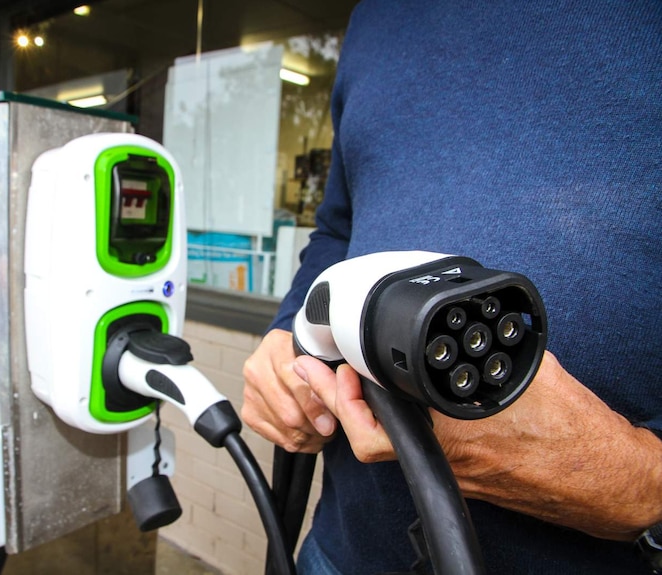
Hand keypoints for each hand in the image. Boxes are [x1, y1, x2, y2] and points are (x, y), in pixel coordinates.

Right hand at [241, 329, 336, 452]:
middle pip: (288, 411)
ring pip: (284, 427)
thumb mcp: (320, 356)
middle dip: (314, 425)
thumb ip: (326, 373)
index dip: (314, 404)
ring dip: (308, 435)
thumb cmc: (307, 359)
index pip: (294, 380)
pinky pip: (277, 437)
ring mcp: (250, 391)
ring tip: (322, 432)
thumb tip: (337, 399)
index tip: (330, 420)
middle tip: (330, 428)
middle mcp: (257, 368)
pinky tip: (308, 435)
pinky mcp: (249, 413)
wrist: (284, 362)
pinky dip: (297, 441)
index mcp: (275, 346)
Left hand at [300, 351, 661, 540]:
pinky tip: (387, 401)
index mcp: (452, 426)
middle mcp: (444, 455)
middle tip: (319, 372)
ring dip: (358, 416)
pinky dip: (390, 427)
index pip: (377, 418)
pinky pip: (410, 452)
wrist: (599, 474)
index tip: (333, 364)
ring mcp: (448, 471)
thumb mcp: (524, 363)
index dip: (346, 391)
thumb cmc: (572, 426)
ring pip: (384, 451)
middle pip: (367, 441)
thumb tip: (463, 318)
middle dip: (336, 404)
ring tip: (346, 382)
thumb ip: (483, 342)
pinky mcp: (459, 477)